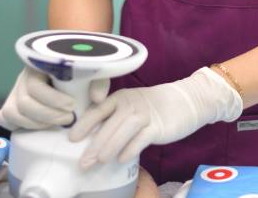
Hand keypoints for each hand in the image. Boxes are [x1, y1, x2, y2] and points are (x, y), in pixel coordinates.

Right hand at [0, 66, 109, 130]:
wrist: (69, 64)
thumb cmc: (79, 68)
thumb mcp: (91, 70)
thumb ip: (98, 80)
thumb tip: (97, 99)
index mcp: (39, 64)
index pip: (36, 85)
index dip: (53, 99)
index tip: (72, 105)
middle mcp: (23, 77)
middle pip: (25, 102)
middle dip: (48, 114)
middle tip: (69, 118)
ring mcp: (15, 91)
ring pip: (14, 113)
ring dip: (37, 123)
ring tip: (59, 121)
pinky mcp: (11, 104)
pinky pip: (6, 118)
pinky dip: (21, 125)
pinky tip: (41, 125)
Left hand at [68, 66, 242, 169]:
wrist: (185, 101)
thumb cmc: (153, 107)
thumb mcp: (132, 106)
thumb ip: (114, 118)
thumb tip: (90, 140)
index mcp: (122, 97)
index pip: (99, 109)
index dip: (85, 123)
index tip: (71, 138)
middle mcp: (132, 103)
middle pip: (110, 123)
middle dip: (94, 143)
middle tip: (82, 161)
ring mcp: (146, 114)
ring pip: (124, 130)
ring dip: (110, 146)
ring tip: (98, 161)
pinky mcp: (159, 126)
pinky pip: (142, 138)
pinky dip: (131, 148)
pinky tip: (122, 159)